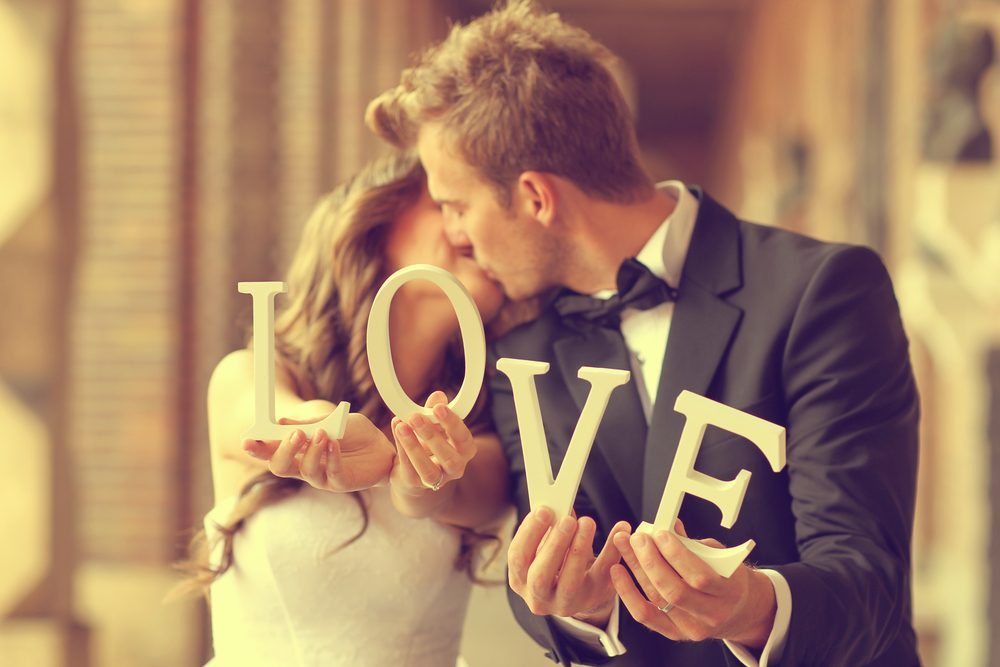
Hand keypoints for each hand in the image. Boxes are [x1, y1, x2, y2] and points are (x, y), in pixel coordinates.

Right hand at [244, 410, 394, 492]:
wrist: (384, 447)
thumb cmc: (355, 434)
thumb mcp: (332, 421)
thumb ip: (308, 425)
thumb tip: (280, 423)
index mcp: (298, 450)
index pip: (271, 451)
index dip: (257, 448)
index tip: (247, 439)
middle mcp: (305, 466)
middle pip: (280, 467)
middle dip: (281, 451)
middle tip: (293, 434)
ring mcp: (322, 477)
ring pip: (305, 471)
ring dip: (311, 451)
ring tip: (322, 433)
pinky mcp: (341, 483)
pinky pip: (331, 473)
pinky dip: (331, 457)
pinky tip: (333, 442)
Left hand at [389, 390, 475, 496]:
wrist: (414, 473)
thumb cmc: (429, 443)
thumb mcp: (434, 425)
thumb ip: (434, 411)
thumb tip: (438, 396)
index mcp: (464, 450)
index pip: (463, 437)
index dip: (452, 423)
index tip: (439, 408)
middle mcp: (455, 468)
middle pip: (449, 457)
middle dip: (432, 435)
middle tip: (415, 416)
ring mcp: (437, 480)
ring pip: (428, 469)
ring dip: (414, 447)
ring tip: (401, 426)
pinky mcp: (415, 484)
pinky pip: (409, 469)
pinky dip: (401, 449)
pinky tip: (396, 430)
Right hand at [508, 506, 628, 625]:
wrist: (578, 591)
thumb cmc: (555, 562)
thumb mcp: (544, 547)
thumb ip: (547, 528)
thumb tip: (557, 503)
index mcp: (520, 579)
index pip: (518, 558)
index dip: (529, 533)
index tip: (544, 510)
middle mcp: (539, 597)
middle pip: (540, 576)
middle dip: (554, 545)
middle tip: (568, 520)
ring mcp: (566, 602)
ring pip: (570, 582)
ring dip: (579, 549)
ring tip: (587, 523)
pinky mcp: (594, 598)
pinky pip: (604, 574)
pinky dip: (612, 550)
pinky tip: (621, 529)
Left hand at [610, 520, 775, 647]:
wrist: (736, 609)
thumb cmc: (726, 576)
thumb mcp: (719, 556)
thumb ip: (693, 543)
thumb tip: (668, 524)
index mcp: (729, 592)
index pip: (700, 577)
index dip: (676, 554)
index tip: (660, 533)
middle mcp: (712, 615)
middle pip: (674, 590)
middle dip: (651, 560)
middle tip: (637, 538)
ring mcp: (692, 628)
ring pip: (657, 599)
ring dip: (636, 568)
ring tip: (624, 545)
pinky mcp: (675, 633)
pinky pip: (645, 615)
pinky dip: (627, 593)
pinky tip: (618, 571)